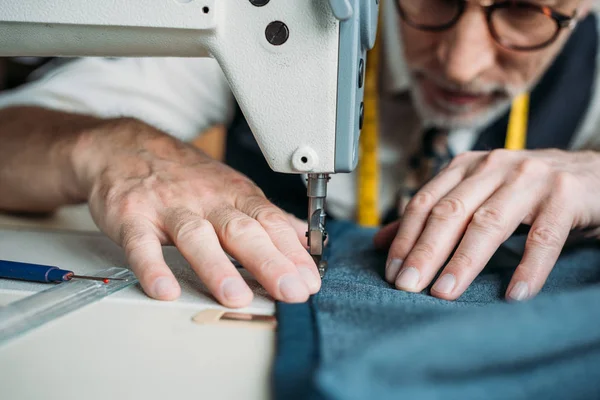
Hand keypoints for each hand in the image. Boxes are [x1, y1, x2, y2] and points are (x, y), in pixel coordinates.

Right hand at [73, 119, 319, 306]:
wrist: (127, 147)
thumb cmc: (185, 175)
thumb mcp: (232, 187)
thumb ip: (266, 216)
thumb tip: (303, 238)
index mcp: (234, 195)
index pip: (270, 223)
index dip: (292, 252)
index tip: (310, 280)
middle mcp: (207, 201)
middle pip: (241, 230)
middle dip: (269, 262)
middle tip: (290, 291)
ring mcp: (169, 208)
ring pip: (196, 237)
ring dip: (217, 267)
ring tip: (236, 296)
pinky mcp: (133, 217)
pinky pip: (141, 243)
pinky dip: (152, 266)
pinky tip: (165, 289)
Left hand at [374, 149, 599, 300]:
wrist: (594, 176)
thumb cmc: (529, 193)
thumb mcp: (479, 197)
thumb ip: (434, 217)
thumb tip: (382, 242)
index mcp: (468, 167)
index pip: (426, 202)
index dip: (405, 237)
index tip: (392, 271)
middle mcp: (494, 166)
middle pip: (450, 212)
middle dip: (425, 252)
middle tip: (408, 286)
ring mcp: (531, 178)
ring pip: (488, 222)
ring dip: (464, 261)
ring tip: (445, 292)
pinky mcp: (565, 195)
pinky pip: (542, 237)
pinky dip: (528, 267)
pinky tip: (513, 294)